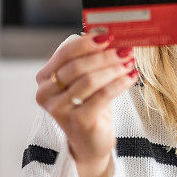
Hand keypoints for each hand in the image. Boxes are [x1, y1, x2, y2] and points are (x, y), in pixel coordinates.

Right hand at [34, 28, 138, 176]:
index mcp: (45, 78)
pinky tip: (132, 76)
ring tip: (130, 62)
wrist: (91, 142)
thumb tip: (107, 33)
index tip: (111, 35)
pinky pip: (102, 96)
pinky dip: (119, 83)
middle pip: (77, 66)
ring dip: (114, 68)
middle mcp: (45, 94)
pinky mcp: (77, 122)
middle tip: (126, 49)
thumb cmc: (90, 106)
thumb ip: (91, 58)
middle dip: (105, 55)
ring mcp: (59, 109)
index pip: (65, 52)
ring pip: (90, 80)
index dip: (88, 42)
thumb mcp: (87, 80)